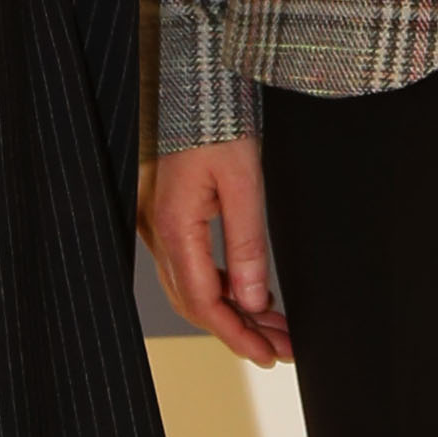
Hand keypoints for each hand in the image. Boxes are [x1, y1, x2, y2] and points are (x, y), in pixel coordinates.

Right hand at [146, 139, 290, 363]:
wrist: (194, 82)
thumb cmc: (216, 120)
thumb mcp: (244, 180)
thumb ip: (247, 243)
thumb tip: (255, 300)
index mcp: (173, 224)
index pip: (203, 301)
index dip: (236, 334)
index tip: (268, 354)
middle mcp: (157, 229)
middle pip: (196, 301)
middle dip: (240, 330)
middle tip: (280, 347)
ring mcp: (157, 223)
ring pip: (192, 287)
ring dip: (232, 312)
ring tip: (273, 328)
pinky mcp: (167, 215)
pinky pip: (189, 266)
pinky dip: (220, 287)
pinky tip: (248, 294)